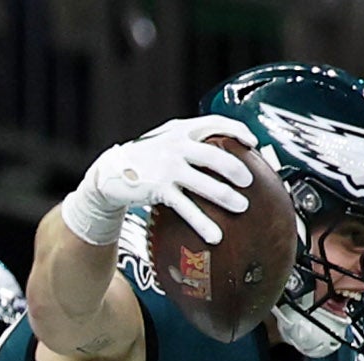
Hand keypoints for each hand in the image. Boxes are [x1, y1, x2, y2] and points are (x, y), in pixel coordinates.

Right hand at [68, 114, 254, 248]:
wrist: (110, 171)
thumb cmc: (147, 159)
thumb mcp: (167, 142)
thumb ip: (191, 144)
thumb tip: (226, 157)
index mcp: (181, 130)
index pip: (213, 122)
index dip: (236, 130)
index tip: (252, 141)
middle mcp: (175, 145)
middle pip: (212, 154)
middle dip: (234, 167)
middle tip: (249, 181)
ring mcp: (167, 167)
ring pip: (202, 182)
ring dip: (224, 196)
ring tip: (242, 207)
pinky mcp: (159, 188)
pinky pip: (186, 207)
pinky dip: (202, 222)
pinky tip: (215, 236)